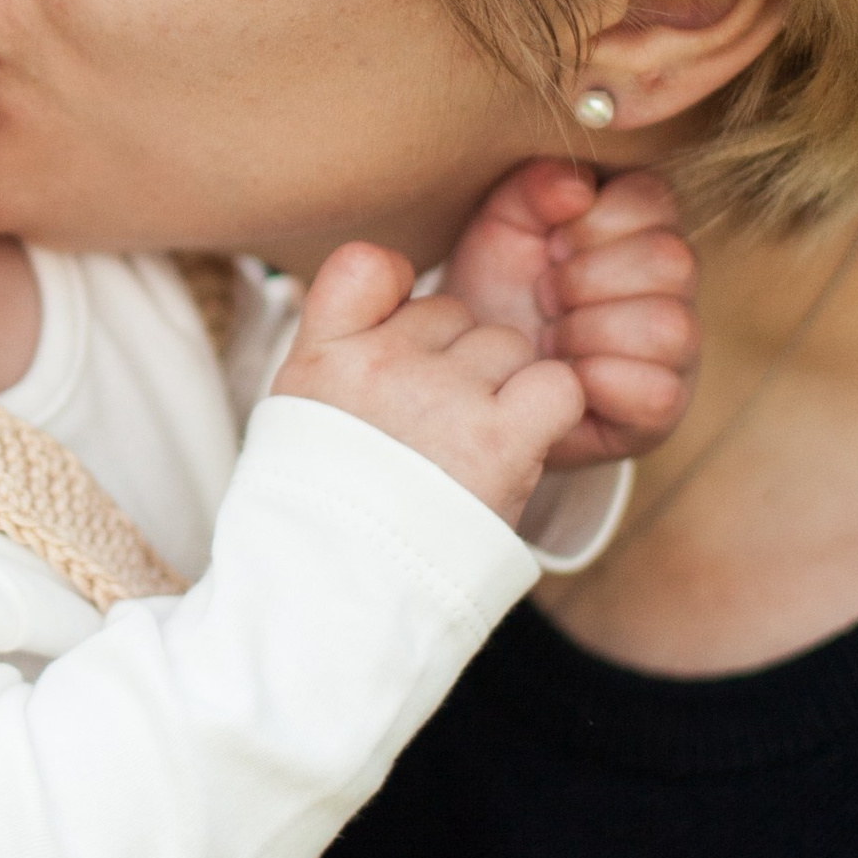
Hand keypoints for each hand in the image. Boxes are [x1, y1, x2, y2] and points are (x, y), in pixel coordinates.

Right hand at [269, 240, 584, 525]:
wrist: (343, 594)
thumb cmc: (330, 506)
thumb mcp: (301, 409)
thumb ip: (342, 339)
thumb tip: (397, 284)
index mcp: (325, 354)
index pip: (368, 264)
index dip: (399, 292)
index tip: (398, 338)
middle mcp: (381, 362)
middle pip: (455, 314)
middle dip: (456, 360)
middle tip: (433, 429)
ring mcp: (440, 397)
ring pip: (509, 347)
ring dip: (504, 390)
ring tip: (470, 450)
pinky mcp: (498, 440)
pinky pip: (557, 385)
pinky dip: (551, 412)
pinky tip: (521, 445)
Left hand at [446, 160, 699, 469]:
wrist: (474, 373)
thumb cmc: (496, 292)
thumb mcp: (500, 228)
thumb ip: (532, 190)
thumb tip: (578, 189)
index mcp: (641, 226)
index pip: (654, 198)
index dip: (593, 222)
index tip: (549, 244)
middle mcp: (673, 284)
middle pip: (670, 260)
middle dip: (586, 279)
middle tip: (544, 295)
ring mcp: (676, 348)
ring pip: (668, 325)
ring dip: (589, 331)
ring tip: (551, 338)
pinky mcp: (663, 407)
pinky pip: (659, 392)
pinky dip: (596, 382)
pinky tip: (565, 375)